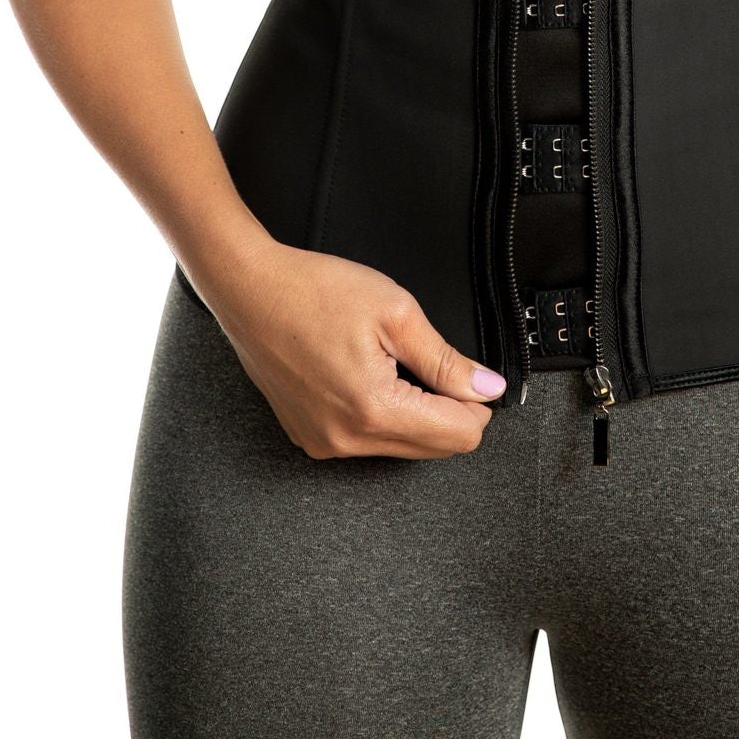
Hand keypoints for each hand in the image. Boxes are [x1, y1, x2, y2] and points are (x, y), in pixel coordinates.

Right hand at [188, 238, 505, 460]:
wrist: (251, 289)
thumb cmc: (313, 292)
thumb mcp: (397, 314)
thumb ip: (447, 361)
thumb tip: (487, 388)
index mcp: (373, 410)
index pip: (458, 437)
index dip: (477, 404)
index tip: (472, 376)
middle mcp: (346, 439)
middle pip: (433, 448)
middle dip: (448, 409)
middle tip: (432, 361)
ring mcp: (324, 443)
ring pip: (401, 446)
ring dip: (414, 412)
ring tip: (393, 362)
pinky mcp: (309, 437)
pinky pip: (367, 440)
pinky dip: (382, 414)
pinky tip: (368, 374)